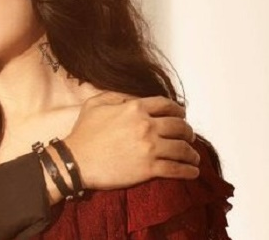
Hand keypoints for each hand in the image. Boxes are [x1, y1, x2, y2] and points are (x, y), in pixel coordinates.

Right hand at [64, 92, 199, 191]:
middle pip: (180, 127)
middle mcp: (146, 126)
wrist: (75, 161)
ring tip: (193, 157)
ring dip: (192, 153)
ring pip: (183, 149)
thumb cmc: (83, 133)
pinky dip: (188, 171)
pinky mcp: (149, 169)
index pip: (167, 105)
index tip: (181, 116)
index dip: (178, 110)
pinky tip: (192, 172)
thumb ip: (117, 96)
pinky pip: (177, 169)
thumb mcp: (95, 104)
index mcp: (134, 108)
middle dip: (188, 132)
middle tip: (188, 137)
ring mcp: (149, 148)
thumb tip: (134, 98)